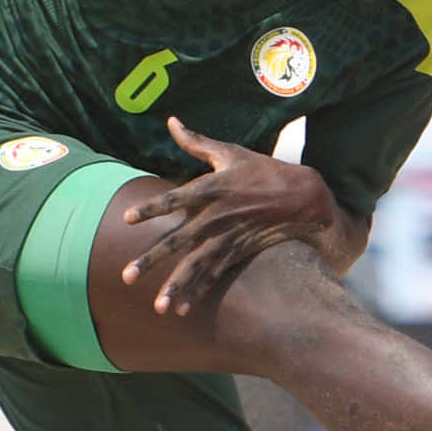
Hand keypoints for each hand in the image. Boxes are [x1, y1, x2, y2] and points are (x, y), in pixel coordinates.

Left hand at [122, 116, 337, 315]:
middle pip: (178, 241)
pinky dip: (199, 292)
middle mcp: (217, 216)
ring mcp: (228, 237)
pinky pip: (215, 274)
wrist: (303, 198)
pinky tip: (183, 309)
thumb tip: (171, 121)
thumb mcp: (231, 152)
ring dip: (176, 287)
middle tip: (127, 276)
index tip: (128, 219)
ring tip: (157, 308)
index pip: (176, 198)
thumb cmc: (263, 170)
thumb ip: (197, 142)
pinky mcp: (239, 251)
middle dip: (152, 259)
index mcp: (212, 187)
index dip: (152, 208)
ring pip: (196, 266)